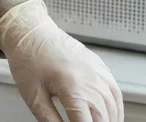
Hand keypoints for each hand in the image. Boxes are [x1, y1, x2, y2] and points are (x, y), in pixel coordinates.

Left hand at [0, 0, 123, 121]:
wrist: (31, 33)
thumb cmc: (29, 60)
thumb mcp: (33, 96)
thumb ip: (50, 119)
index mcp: (72, 88)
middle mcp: (90, 80)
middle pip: (103, 117)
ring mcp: (97, 72)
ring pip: (113, 106)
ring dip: (110, 120)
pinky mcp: (99, 66)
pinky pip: (115, 91)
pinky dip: (117, 107)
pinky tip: (113, 115)